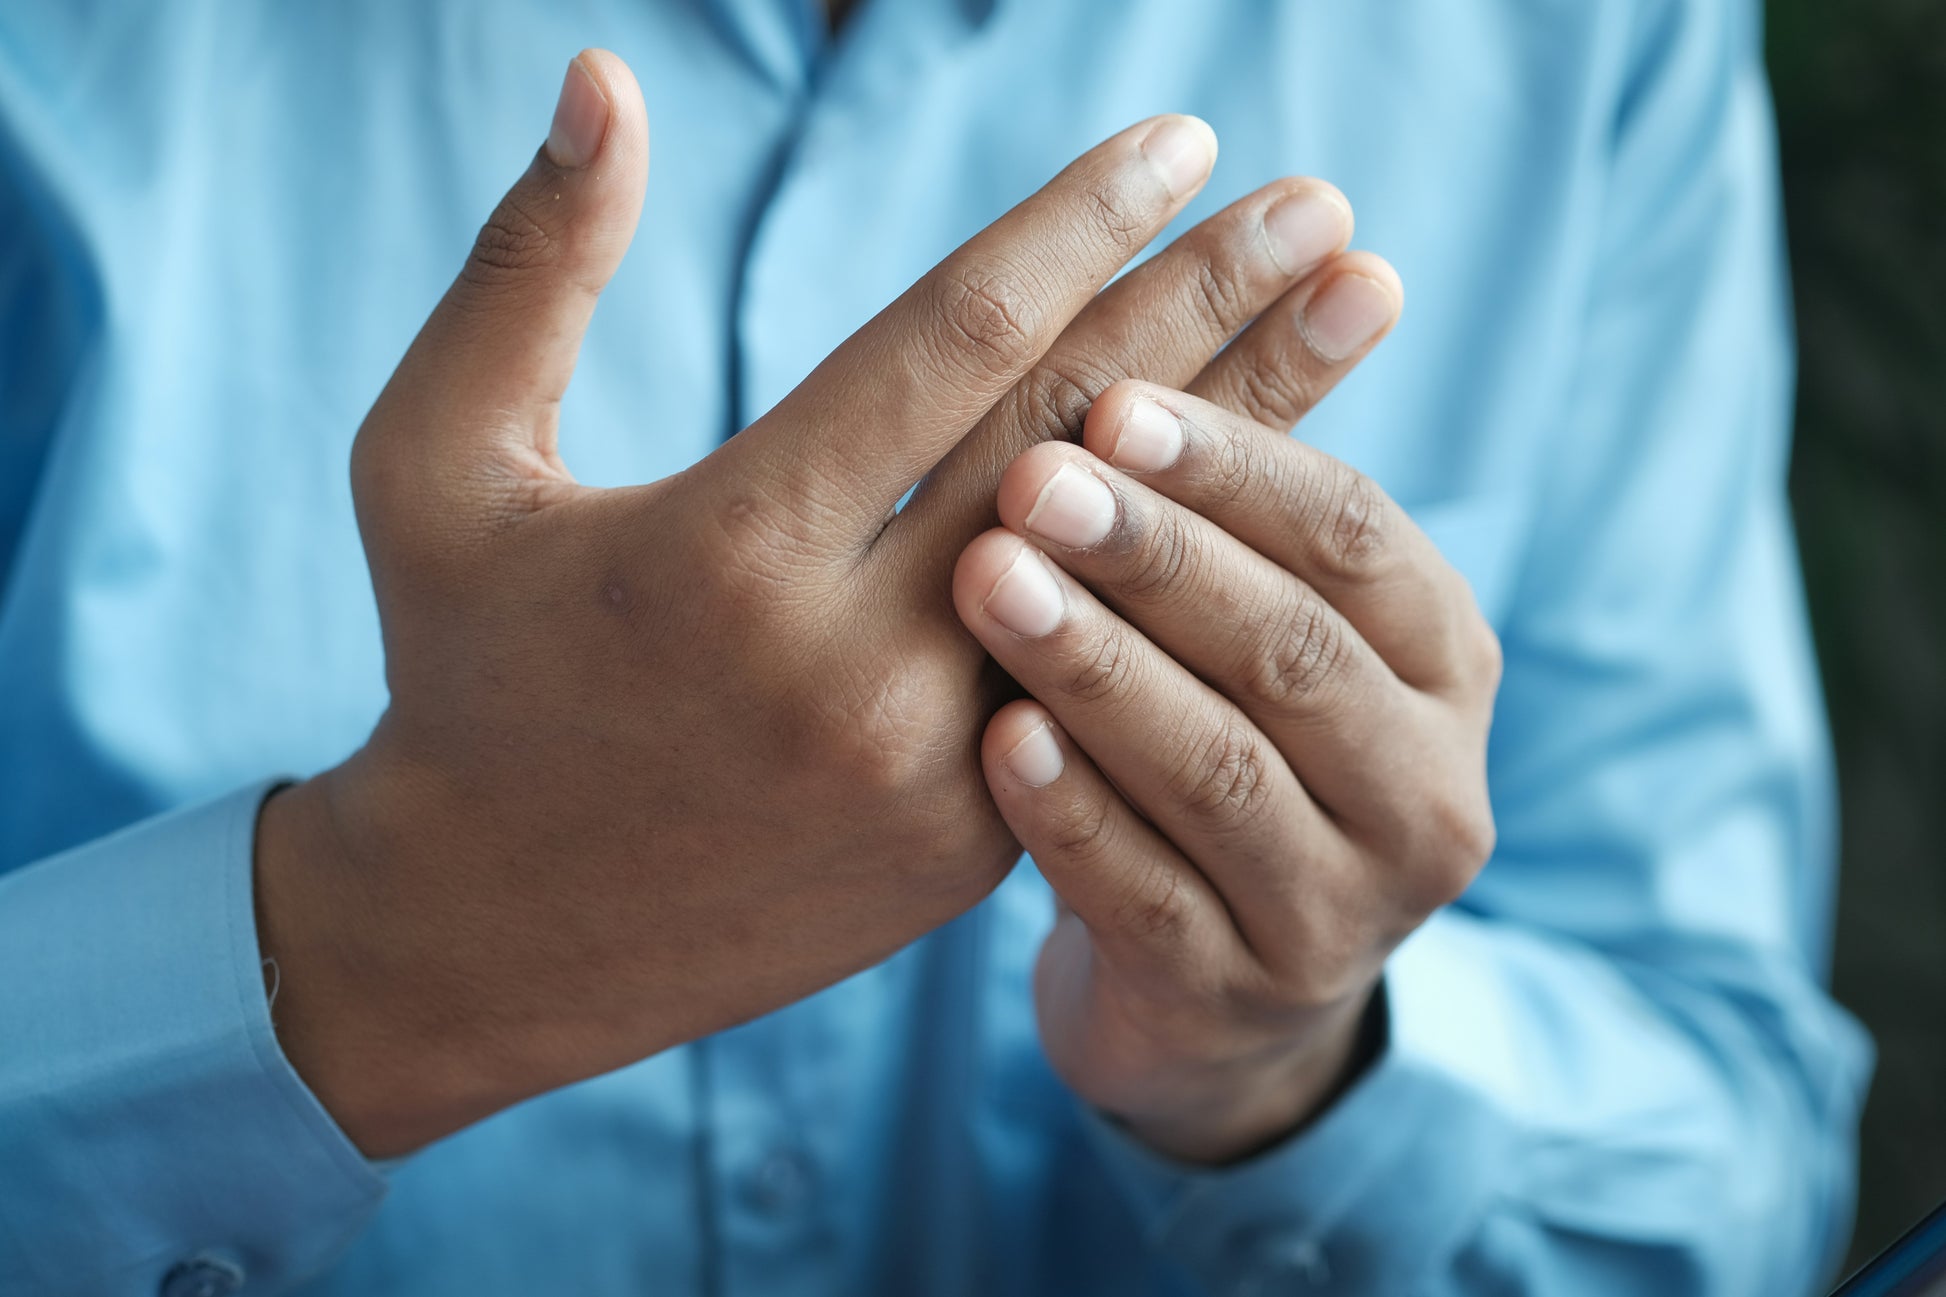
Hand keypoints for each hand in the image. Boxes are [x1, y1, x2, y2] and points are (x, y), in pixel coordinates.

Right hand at [256, 49, 1369, 1155]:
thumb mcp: (432, 462)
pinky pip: (1109, 677)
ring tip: (1359, 312)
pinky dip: (1192, 576)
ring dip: (1258, 434)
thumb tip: (608, 75)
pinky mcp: (970, 845)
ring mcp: (930, 771)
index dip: (1080, 225)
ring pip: (1132, 570)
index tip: (1185, 140)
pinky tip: (1274, 487)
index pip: (952, 343)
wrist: (490, 932)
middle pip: (1077, 442)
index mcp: (726, 549)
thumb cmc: (460, 674)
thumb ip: (528, 267)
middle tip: (1325, 208)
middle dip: (1217, 306)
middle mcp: (849, 666)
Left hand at [954, 358, 1502, 1163]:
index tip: (1112, 395)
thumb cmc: (1226, 741)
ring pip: (1223, 774)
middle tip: (1032, 478)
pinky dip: (1073, 814)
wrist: (1217, 985)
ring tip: (992, 581)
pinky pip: (1148, 900)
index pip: (1357, 539)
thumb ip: (1258, 492)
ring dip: (1105, 667)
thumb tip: (1321, 248)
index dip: (1239, 463)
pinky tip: (995, 739)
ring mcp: (1339, 914)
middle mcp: (1427, 790)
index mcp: (1446, 664)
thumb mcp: (1269, 623)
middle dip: (1160, 556)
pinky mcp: (1235, 999)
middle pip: (1292, 652)